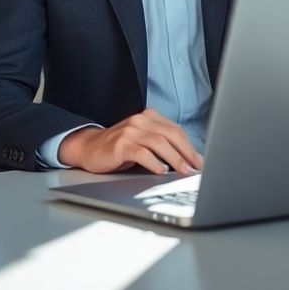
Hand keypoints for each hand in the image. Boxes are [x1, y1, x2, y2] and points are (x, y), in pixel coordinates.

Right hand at [58, 109, 203, 174]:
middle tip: (195, 168)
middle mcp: (140, 121)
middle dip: (186, 153)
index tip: (199, 162)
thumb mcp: (142, 142)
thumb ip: (162, 146)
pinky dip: (154, 162)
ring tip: (183, 171)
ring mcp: (130, 131)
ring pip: (159, 143)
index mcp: (149, 117)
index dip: (190, 146)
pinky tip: (161, 171)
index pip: (176, 130)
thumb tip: (188, 161)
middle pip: (171, 134)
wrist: (89, 148)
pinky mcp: (120, 145)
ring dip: (175, 159)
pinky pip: (142, 153)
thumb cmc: (119, 148)